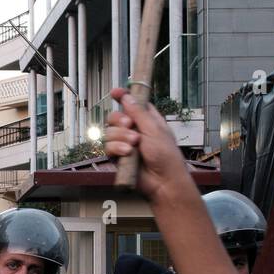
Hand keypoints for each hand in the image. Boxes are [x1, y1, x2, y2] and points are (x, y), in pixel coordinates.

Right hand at [104, 87, 197, 206]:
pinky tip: (128, 153)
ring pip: (109, 132)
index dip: (122, 96)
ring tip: (134, 145)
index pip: (132, 103)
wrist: (163, 181)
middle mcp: (134, 130)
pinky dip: (117, 149)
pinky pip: (108, 147)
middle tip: (129, 125)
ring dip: (120, 137)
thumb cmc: (165, 155)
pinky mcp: (118, 157)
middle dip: (119, 120)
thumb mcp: (154, 129)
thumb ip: (139, 113)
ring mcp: (125, 144)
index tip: (115, 92)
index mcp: (146, 120)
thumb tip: (126, 96)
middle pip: (115, 117)